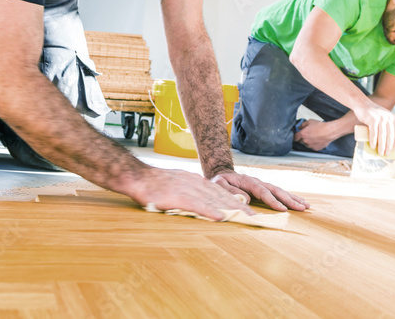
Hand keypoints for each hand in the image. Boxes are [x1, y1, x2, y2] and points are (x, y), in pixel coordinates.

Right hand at [127, 167, 261, 219]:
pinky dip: (209, 211)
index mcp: (196, 182)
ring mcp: (187, 190)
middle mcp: (196, 184)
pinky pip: (196, 205)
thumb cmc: (156, 183)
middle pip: (222, 197)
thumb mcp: (179, 184)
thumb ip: (193, 192)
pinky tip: (220, 217)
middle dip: (240, 207)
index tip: (249, 210)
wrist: (138, 177)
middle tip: (256, 217)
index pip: (221, 193)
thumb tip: (204, 203)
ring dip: (231, 210)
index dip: (236, 202)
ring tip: (245, 218)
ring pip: (214, 201)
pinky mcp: (177, 197)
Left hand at [212, 171, 309, 211]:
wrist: (222, 174)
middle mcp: (259, 182)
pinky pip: (279, 193)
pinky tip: (299, 203)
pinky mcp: (265, 188)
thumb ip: (232, 191)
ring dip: (294, 199)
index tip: (282, 209)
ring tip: (307, 206)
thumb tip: (248, 199)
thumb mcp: (220, 185)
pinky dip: (290, 198)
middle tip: (302, 208)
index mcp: (249, 182)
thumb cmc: (220, 182)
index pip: (263, 192)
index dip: (273, 201)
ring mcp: (263, 184)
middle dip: (290, 200)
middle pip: (276, 191)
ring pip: (281, 191)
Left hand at [293, 119, 337, 152]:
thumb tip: (300, 127)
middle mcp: (305, 141)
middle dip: (302, 138)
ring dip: (308, 142)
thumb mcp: (310, 121)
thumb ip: (303, 125)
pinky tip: (317, 140)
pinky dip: (313, 144)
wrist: (329, 131)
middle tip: (307, 134)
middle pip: (300, 141)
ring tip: (314, 137)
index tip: (296, 136)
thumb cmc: (321, 126)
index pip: (294, 138)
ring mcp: (310, 146)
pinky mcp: (315, 148)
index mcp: (303, 134)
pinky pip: (312, 147)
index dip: (295, 136)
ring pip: (306, 144)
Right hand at [353, 101, 394, 156]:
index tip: (393, 149)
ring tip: (380, 152)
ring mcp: (380, 118)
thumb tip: (387, 143)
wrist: (362, 104)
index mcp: (393, 118)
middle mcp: (388, 118)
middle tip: (387, 154)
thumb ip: (386, 127)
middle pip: (390, 136)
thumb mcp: (383, 118)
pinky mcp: (372, 120)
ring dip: (381, 146)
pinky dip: (373, 141)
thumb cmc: (372, 114)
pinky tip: (372, 146)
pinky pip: (374, 133)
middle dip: (388, 147)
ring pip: (382, 136)